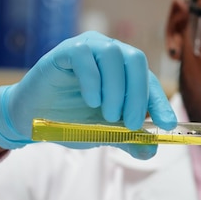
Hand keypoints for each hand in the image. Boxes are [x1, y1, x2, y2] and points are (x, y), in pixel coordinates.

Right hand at [0, 31, 176, 158]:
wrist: (33, 118)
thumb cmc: (72, 120)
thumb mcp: (106, 133)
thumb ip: (129, 140)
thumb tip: (151, 151)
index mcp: (125, 72)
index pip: (150, 82)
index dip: (160, 103)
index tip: (167, 125)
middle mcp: (110, 54)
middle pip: (137, 61)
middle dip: (138, 95)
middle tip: (130, 123)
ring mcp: (89, 48)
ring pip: (114, 55)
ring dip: (116, 89)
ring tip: (107, 115)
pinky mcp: (66, 50)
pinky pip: (85, 55)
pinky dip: (93, 80)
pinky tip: (92, 101)